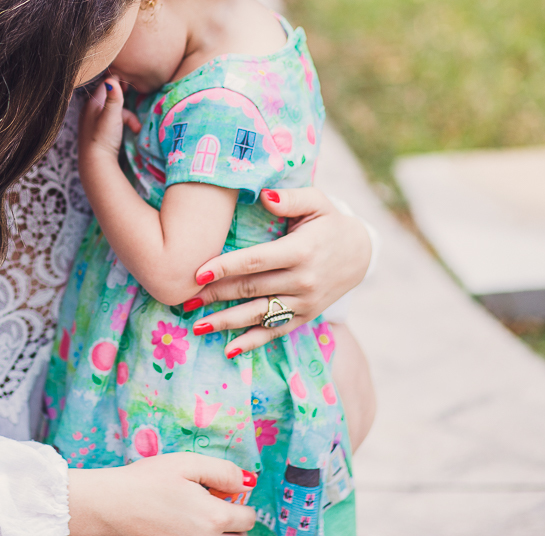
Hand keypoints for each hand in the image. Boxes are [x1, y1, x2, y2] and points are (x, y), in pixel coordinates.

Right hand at [69, 453, 255, 535]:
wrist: (110, 505)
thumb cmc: (145, 481)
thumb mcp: (186, 463)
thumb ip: (223, 471)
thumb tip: (247, 483)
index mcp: (214, 517)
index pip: (249, 517)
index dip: (239, 502)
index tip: (221, 493)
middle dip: (231, 521)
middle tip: (206, 503)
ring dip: (217, 531)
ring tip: (193, 515)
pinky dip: (198, 535)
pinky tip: (180, 524)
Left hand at [77, 76, 137, 168]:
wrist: (96, 163)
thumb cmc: (103, 137)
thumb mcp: (112, 115)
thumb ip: (114, 97)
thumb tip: (112, 77)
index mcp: (92, 102)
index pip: (105, 82)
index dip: (118, 80)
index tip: (129, 83)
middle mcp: (90, 109)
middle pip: (111, 95)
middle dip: (125, 100)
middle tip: (133, 98)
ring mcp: (93, 120)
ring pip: (114, 110)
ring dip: (128, 117)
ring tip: (136, 127)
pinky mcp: (98, 130)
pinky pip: (112, 120)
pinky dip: (123, 124)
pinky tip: (133, 131)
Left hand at [186, 187, 370, 355]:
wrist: (360, 254)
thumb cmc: (329, 223)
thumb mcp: (316, 202)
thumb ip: (290, 198)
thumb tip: (264, 195)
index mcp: (300, 251)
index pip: (255, 261)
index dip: (225, 268)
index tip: (197, 274)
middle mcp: (302, 280)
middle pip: (251, 289)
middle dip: (215, 296)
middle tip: (183, 299)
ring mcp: (304, 302)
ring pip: (258, 314)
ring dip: (226, 322)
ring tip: (196, 325)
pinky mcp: (305, 316)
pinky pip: (275, 331)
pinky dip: (252, 342)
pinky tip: (229, 349)